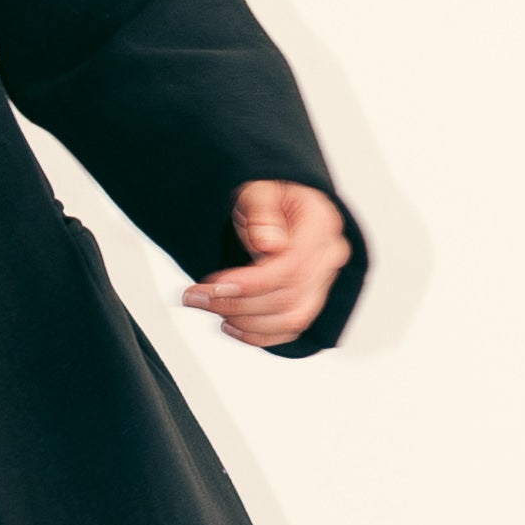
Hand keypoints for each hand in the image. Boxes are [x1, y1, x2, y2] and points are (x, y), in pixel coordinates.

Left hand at [180, 179, 351, 354]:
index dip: (252, 283)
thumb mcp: (258, 189)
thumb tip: (270, 244)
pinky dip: (259, 335)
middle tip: (196, 296)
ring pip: (292, 319)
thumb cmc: (271, 194)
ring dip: (244, 321)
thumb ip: (262, 212)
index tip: (215, 284)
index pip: (292, 266)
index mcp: (322, 225)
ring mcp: (323, 281)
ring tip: (207, 306)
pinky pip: (291, 329)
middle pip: (289, 297)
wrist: (280, 203)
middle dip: (237, 303)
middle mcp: (328, 257)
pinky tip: (230, 325)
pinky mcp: (310, 299)